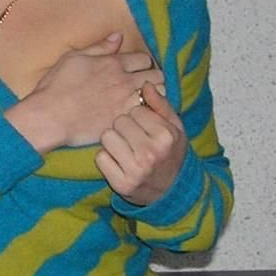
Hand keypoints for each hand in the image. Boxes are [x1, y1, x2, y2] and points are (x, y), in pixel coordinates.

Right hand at [6, 32, 161, 152]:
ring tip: (143, 100)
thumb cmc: (56, 86)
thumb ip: (100, 47)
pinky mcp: (124, 121)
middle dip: (152, 78)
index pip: (144, 59)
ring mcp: (126, 102)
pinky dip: (146, 114)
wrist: (49, 117)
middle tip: (143, 85)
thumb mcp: (73, 57)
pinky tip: (137, 116)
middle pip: (157, 76)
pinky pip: (147, 115)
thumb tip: (118, 36)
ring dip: (153, 96)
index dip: (141, 64)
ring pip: (157, 96)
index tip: (135, 70)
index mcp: (113, 63)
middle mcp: (124, 81)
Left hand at [97, 81, 186, 206]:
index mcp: (165, 136)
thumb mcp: (175, 128)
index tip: (144, 127)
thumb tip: (145, 84)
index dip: (139, 117)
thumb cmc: (171, 153)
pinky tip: (118, 162)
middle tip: (133, 138)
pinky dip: (106, 159)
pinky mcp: (121, 184)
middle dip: (124, 127)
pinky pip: (100, 157)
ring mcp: (135, 170)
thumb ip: (161, 105)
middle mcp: (151, 153)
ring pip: (107, 137)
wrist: (171, 191)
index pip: (136, 110)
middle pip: (120, 121)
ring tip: (125, 149)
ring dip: (113, 141)